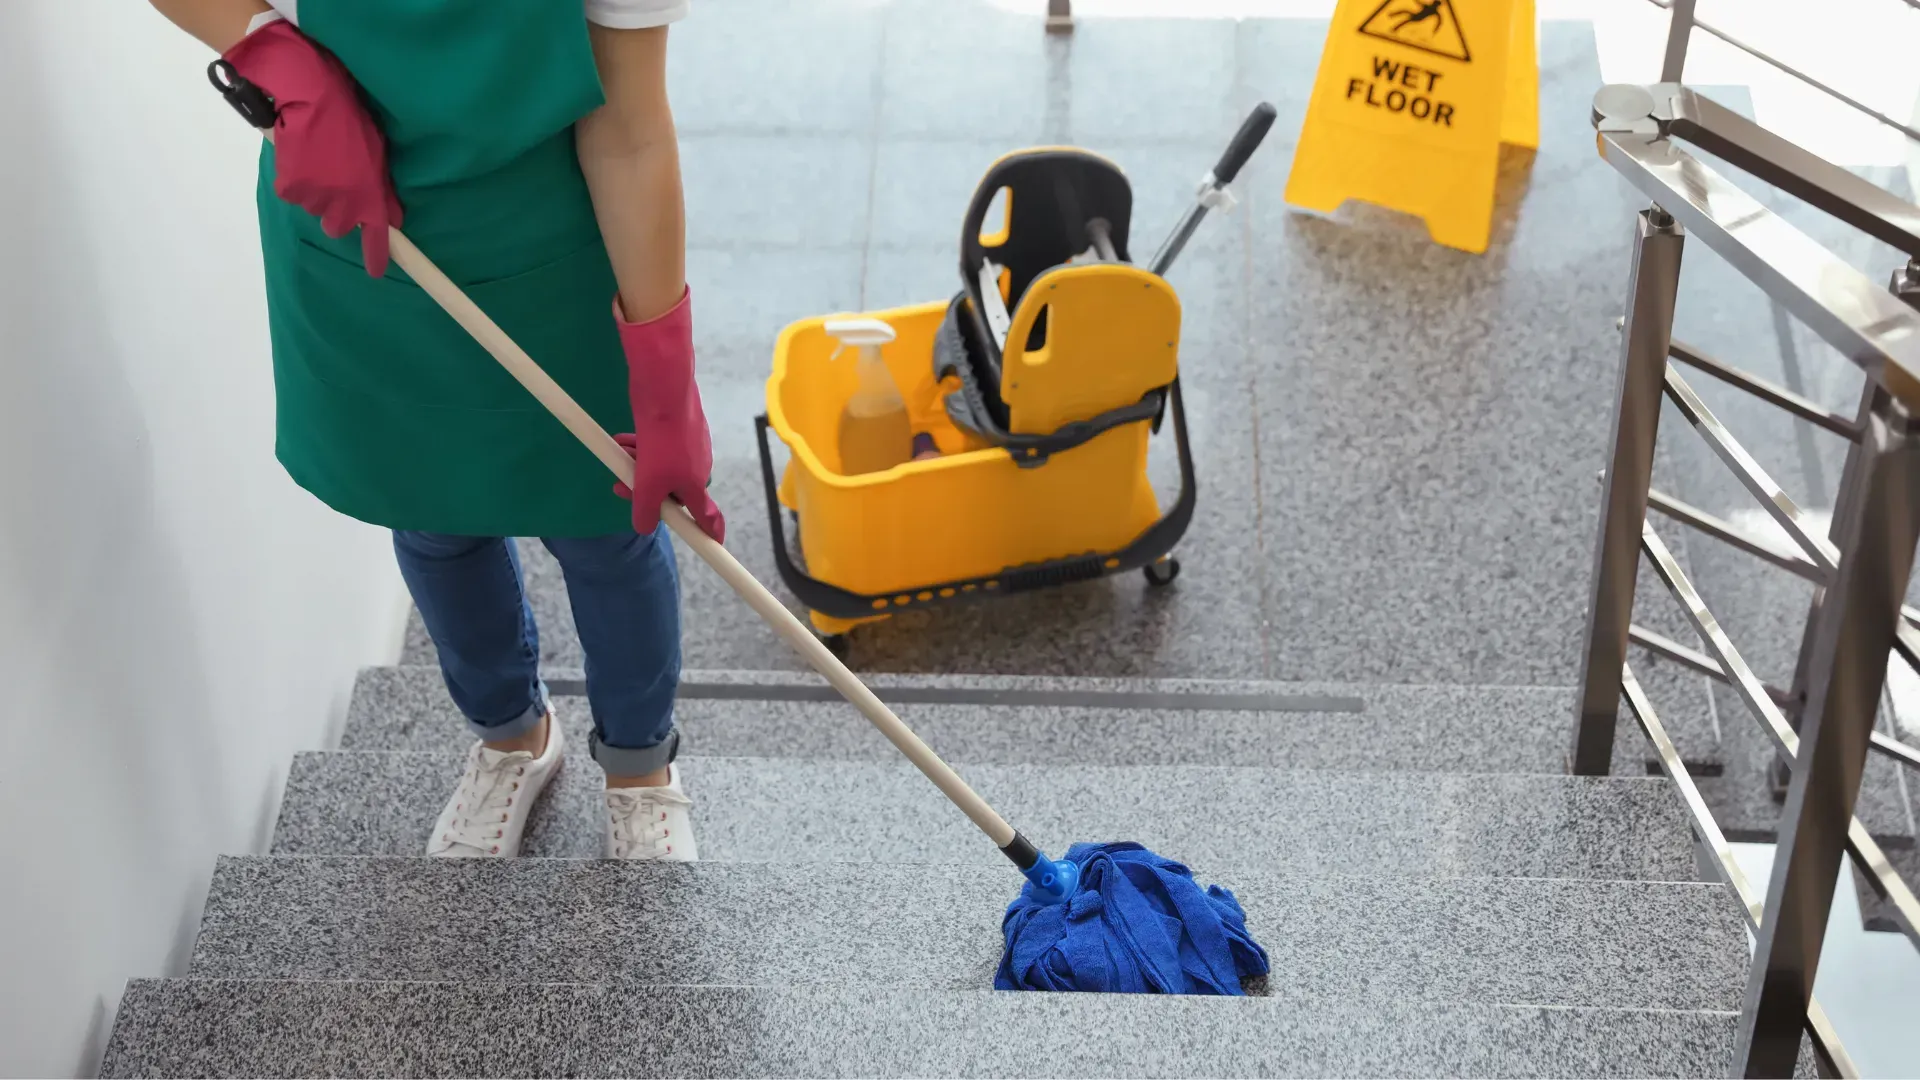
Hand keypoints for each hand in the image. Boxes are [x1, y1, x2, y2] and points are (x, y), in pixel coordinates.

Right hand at [223, 19, 401, 275]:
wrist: (313, 97)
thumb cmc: (349, 119)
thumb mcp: (376, 154)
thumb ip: (381, 189)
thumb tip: (392, 217)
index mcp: (370, 196)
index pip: (377, 237)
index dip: (376, 256)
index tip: (377, 272)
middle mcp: (345, 205)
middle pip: (337, 227)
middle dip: (336, 211)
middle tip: (333, 181)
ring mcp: (317, 199)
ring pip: (314, 208)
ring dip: (315, 190)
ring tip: (316, 157)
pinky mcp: (291, 190)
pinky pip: (292, 193)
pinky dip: (294, 178)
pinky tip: (298, 155)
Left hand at [612, 435, 724, 542]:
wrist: (666, 394)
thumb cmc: (661, 444)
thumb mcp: (647, 485)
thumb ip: (646, 512)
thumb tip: (644, 527)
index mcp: (695, 486)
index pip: (708, 517)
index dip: (711, 532)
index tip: (716, 544)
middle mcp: (698, 468)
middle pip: (672, 490)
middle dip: (646, 489)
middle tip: (621, 485)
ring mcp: (692, 446)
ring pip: (662, 466)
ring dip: (639, 466)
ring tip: (620, 453)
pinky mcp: (682, 427)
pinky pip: (661, 446)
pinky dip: (643, 447)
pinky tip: (623, 439)